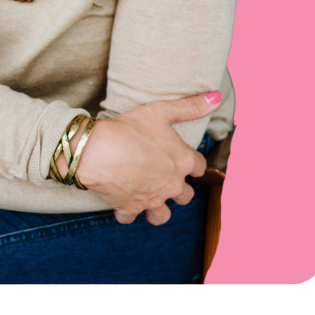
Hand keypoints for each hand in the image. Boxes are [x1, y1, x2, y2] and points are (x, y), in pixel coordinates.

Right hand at [72, 92, 218, 225]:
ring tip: (151, 197)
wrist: (97, 150)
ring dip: (159, 207)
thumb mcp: (162, 111)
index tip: (186, 161)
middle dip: (179, 189)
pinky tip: (123, 201)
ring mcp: (152, 199)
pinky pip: (131, 217)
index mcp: (182, 161)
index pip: (200, 167)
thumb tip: (216, 97)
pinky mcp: (131, 208)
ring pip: (163, 215)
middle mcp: (171, 184)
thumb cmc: (130, 128)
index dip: (193, 164)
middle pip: (186, 196)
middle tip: (167, 178)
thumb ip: (191, 106)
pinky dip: (127, 211)